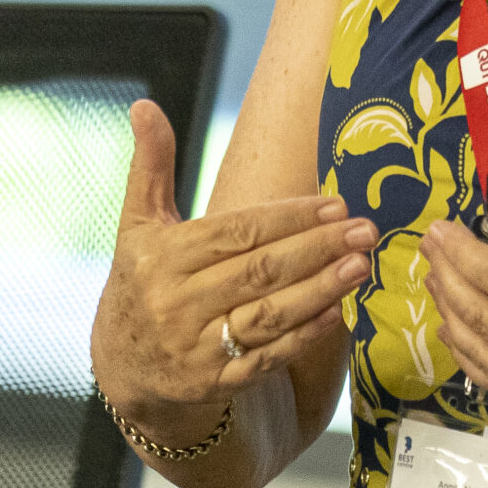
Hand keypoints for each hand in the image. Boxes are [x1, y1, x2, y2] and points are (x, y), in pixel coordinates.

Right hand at [88, 100, 373, 441]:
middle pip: (259, 272)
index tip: (336, 204)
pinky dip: (303, 336)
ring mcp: (195, 348)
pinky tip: (337, 311)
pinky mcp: (214, 384)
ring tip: (362, 266)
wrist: (121, 367)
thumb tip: (144, 104)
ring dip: (320, 291)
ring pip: (267, 316)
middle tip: (366, 230)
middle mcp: (175, 304)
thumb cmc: (141, 280)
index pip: (237, 233)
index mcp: (161, 258)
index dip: (290, 218)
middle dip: (317, 249)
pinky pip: (266, 358)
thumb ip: (150, 165)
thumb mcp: (137, 224)